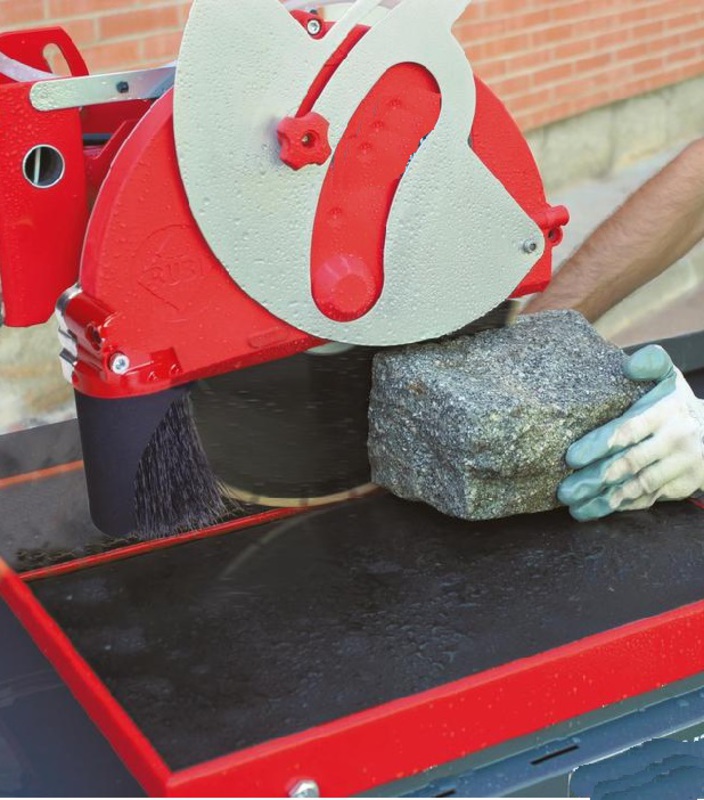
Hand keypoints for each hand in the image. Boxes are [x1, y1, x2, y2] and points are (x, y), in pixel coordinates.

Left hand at [558, 345, 703, 520]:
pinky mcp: (679, 485)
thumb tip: (630, 365)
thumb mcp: (670, 378)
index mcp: (666, 413)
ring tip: (574, 506)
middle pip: (629, 463)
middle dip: (594, 478)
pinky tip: (595, 511)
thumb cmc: (676, 404)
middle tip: (564, 490)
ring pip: (637, 486)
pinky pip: (648, 499)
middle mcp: (674, 440)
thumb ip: (652, 363)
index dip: (599, 444)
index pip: (629, 430)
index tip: (571, 458)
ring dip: (604, 499)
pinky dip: (621, 507)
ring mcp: (679, 466)